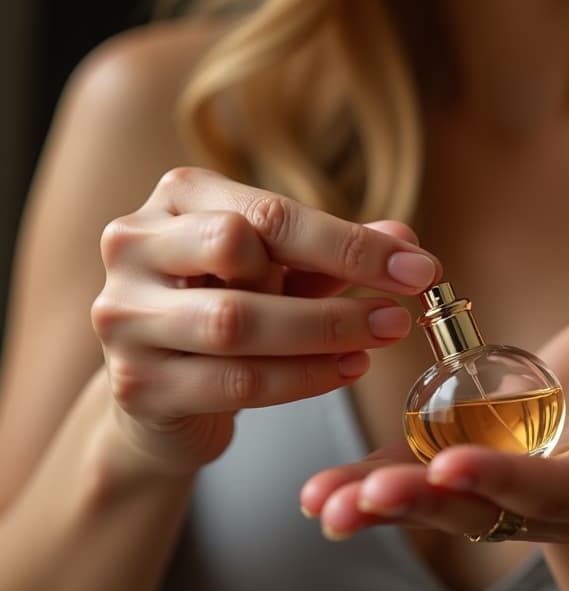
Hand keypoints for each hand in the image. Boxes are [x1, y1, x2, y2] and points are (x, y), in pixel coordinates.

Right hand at [91, 166, 440, 472]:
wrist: (165, 391)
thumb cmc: (230, 308)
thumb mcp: (284, 271)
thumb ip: (334, 254)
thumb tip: (406, 240)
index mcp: (175, 199)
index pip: (269, 211)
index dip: (351, 242)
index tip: (420, 269)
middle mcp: (133, 246)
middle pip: (237, 249)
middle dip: (332, 282)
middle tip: (398, 313)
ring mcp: (124, 316)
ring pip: (234, 322)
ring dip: (324, 334)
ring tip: (381, 339)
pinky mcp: (135, 384)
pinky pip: (233, 382)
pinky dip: (302, 379)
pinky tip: (346, 370)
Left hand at [300, 285, 568, 541]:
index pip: (563, 488)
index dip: (510, 481)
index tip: (452, 467)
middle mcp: (563, 491)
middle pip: (492, 509)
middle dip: (426, 504)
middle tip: (362, 499)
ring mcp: (517, 475)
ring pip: (447, 500)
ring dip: (385, 504)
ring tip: (323, 505)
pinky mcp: (483, 450)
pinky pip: (426, 468)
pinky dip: (377, 478)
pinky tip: (323, 491)